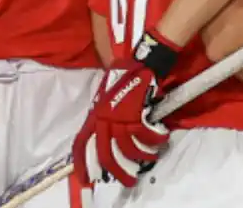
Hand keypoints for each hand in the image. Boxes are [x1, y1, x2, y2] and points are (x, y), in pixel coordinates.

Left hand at [73, 29, 179, 186]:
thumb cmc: (125, 76)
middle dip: (116, 171)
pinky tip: (161, 139)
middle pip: (105, 153)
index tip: (87, 178)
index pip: (82, 143)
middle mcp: (104, 117)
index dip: (82, 162)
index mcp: (95, 114)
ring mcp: (120, 116)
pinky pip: (144, 135)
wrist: (142, 61)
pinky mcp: (136, 113)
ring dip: (141, 157)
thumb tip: (108, 135)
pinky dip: (154, 140)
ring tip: (150, 159)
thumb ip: (104, 116)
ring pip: (127, 148)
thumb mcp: (107, 96)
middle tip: (128, 180)